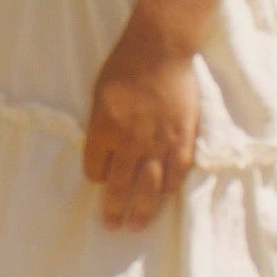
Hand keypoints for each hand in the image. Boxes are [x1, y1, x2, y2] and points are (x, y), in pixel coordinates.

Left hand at [83, 27, 199, 230]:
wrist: (159, 50)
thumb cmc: (124, 67)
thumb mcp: (99, 95)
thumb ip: (101, 126)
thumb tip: (103, 151)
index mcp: (103, 131)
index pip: (94, 169)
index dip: (96, 176)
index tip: (99, 178)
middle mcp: (128, 143)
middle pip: (118, 186)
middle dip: (113, 209)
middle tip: (112, 226)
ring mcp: (157, 143)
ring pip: (148, 188)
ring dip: (142, 211)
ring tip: (137, 226)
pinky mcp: (182, 139)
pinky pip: (176, 173)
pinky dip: (169, 188)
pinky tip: (165, 196)